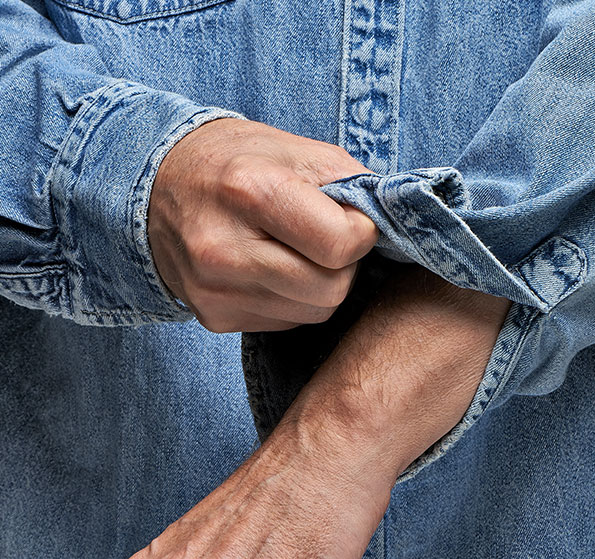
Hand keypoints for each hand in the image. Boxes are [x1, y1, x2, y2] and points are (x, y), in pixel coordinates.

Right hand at [147, 117, 378, 331]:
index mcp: (248, 191)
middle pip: (330, 289)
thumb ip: (348, 181)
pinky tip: (270, 269)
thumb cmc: (232, 161)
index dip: (360, 234)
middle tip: (325, 238)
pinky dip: (292, 299)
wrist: (153, 188)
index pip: (339, 245)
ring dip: (320, 285)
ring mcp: (215, 290)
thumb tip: (389, 221)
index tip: (349, 219)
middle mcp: (225, 249)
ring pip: (314, 312)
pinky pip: (286, 323)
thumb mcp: (292, 147)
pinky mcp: (214, 317)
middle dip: (342, 264)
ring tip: (295, 251)